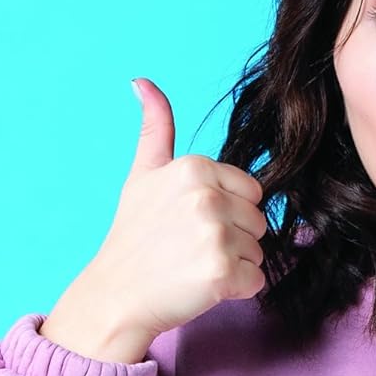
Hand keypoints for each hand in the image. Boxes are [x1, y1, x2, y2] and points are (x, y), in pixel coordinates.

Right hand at [70, 79, 268, 345]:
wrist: (117, 294)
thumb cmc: (134, 236)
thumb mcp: (142, 175)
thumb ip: (155, 129)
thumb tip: (142, 81)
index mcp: (195, 168)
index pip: (252, 192)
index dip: (228, 213)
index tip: (192, 224)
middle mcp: (207, 197)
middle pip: (258, 221)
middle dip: (234, 239)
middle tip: (191, 249)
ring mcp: (216, 235)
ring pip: (259, 251)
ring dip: (235, 265)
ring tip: (194, 267)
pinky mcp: (222, 272)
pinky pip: (256, 281)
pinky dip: (236, 290)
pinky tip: (202, 286)